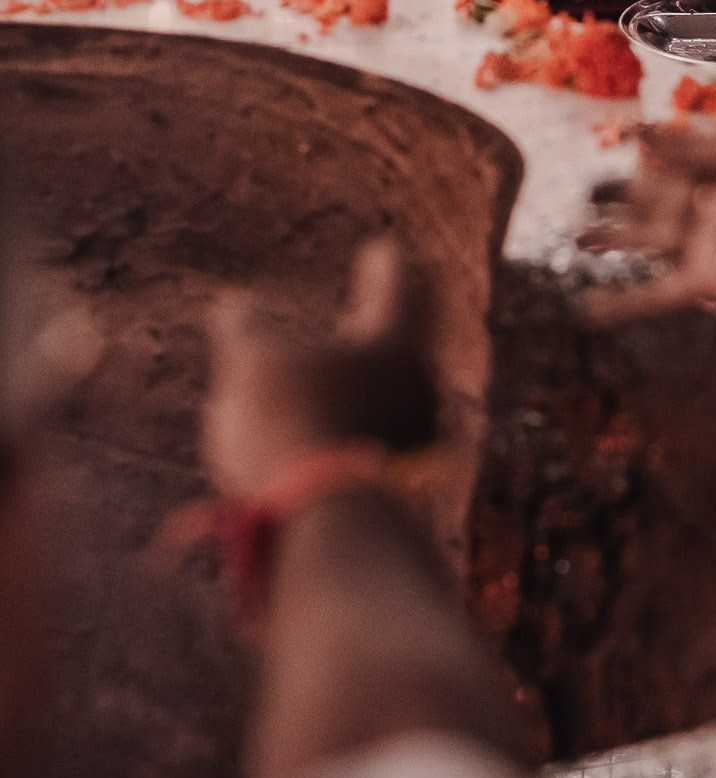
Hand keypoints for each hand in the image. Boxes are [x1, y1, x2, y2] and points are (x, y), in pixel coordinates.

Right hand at [203, 238, 436, 499]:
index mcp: (395, 343)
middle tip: (367, 311)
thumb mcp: (253, 365)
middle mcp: (419, 390)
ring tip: (322, 386)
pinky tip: (316, 446)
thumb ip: (244, 329)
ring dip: (356, 390)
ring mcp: (418, 442)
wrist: (331, 529)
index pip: (395, 287)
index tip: (385, 248)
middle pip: (398, 348)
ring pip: (387, 401)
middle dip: (375, 332)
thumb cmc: (293, 428)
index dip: (384, 266)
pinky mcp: (402, 488)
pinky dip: (346, 434)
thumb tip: (235, 305)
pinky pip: (373, 445)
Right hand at [583, 116, 715, 320]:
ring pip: (648, 241)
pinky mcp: (705, 281)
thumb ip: (688, 146)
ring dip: (611, 240)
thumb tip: (641, 133)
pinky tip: (586, 311)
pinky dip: (619, 305)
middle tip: (586, 190)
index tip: (624, 140)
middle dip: (622, 195)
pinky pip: (654, 294)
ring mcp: (709, 244)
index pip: (683, 158)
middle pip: (658, 199)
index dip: (654, 151)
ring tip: (575, 236)